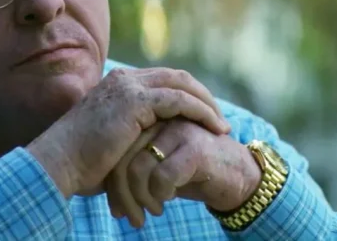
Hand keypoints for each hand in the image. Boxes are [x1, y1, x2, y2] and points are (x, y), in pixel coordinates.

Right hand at [26, 67, 230, 198]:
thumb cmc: (80, 161)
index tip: (204, 116)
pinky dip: (201, 112)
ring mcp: (128, 86)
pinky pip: (179, 100)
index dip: (187, 94)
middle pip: (176, 76)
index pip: (161, 80)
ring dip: (207, 104)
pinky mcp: (135, 101)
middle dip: (202, 95)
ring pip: (182, 84)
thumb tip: (149, 146)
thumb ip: (131, 132)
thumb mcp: (110, 139)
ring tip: (222, 126)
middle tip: (219, 119)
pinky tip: (214, 128)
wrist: (60, 162)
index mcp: (116, 84)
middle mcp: (123, 79)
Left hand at [107, 118, 261, 227]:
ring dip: (140, 199)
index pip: (115, 149)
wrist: (236, 177)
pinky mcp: (195, 147)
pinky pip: (162, 175)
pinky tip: (166, 201)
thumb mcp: (155, 166)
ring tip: (150, 213)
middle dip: (121, 194)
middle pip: (122, 157)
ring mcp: (177, 130)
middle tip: (125, 217)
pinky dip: (160, 194)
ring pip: (138, 168)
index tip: (115, 210)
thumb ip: (131, 163)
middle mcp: (159, 119)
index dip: (112, 183)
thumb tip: (100, 184)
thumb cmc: (190, 173)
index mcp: (146, 118)